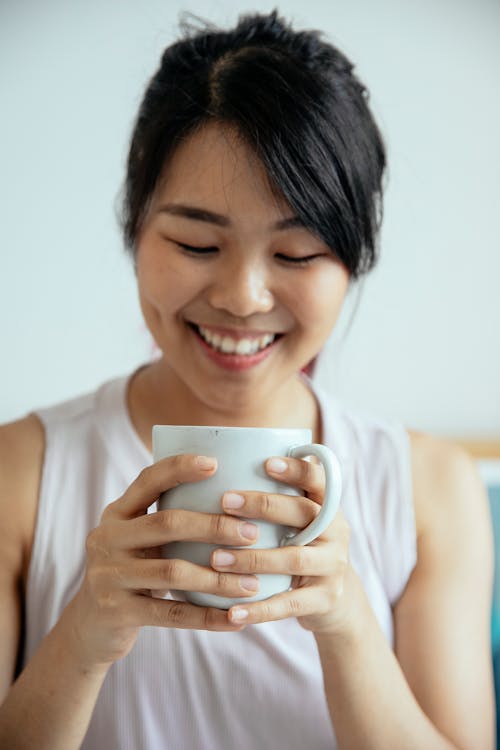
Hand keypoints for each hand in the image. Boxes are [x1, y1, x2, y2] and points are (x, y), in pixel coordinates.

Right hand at [61, 455, 260, 670]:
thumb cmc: (132, 572)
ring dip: (218, 578)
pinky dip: (207, 617)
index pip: (147, 480)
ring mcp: (108, 575)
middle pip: (167, 523)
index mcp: (116, 514)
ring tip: (253, 583)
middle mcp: (107, 539)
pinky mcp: (117, 612)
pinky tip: (235, 619)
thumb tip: (232, 498)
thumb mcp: (138, 541)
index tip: (215, 463)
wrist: (91, 626)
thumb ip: (167, 520)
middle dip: (214, 526)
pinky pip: (171, 613)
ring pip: (173, 572)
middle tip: (252, 534)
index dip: (179, 468)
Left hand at [211, 455, 356, 635]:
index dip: (295, 470)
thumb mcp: (299, 522)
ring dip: (252, 558)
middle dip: (263, 505)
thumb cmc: (302, 548)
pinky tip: (231, 611)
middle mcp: (336, 531)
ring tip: (216, 558)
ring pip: (292, 558)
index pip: (317, 480)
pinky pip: (289, 604)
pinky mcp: (326, 599)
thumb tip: (226, 464)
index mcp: (327, 506)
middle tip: (225, 501)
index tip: (266, 462)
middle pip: (302, 514)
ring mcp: (333, 566)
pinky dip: (258, 609)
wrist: (336, 601)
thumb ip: (278, 498)